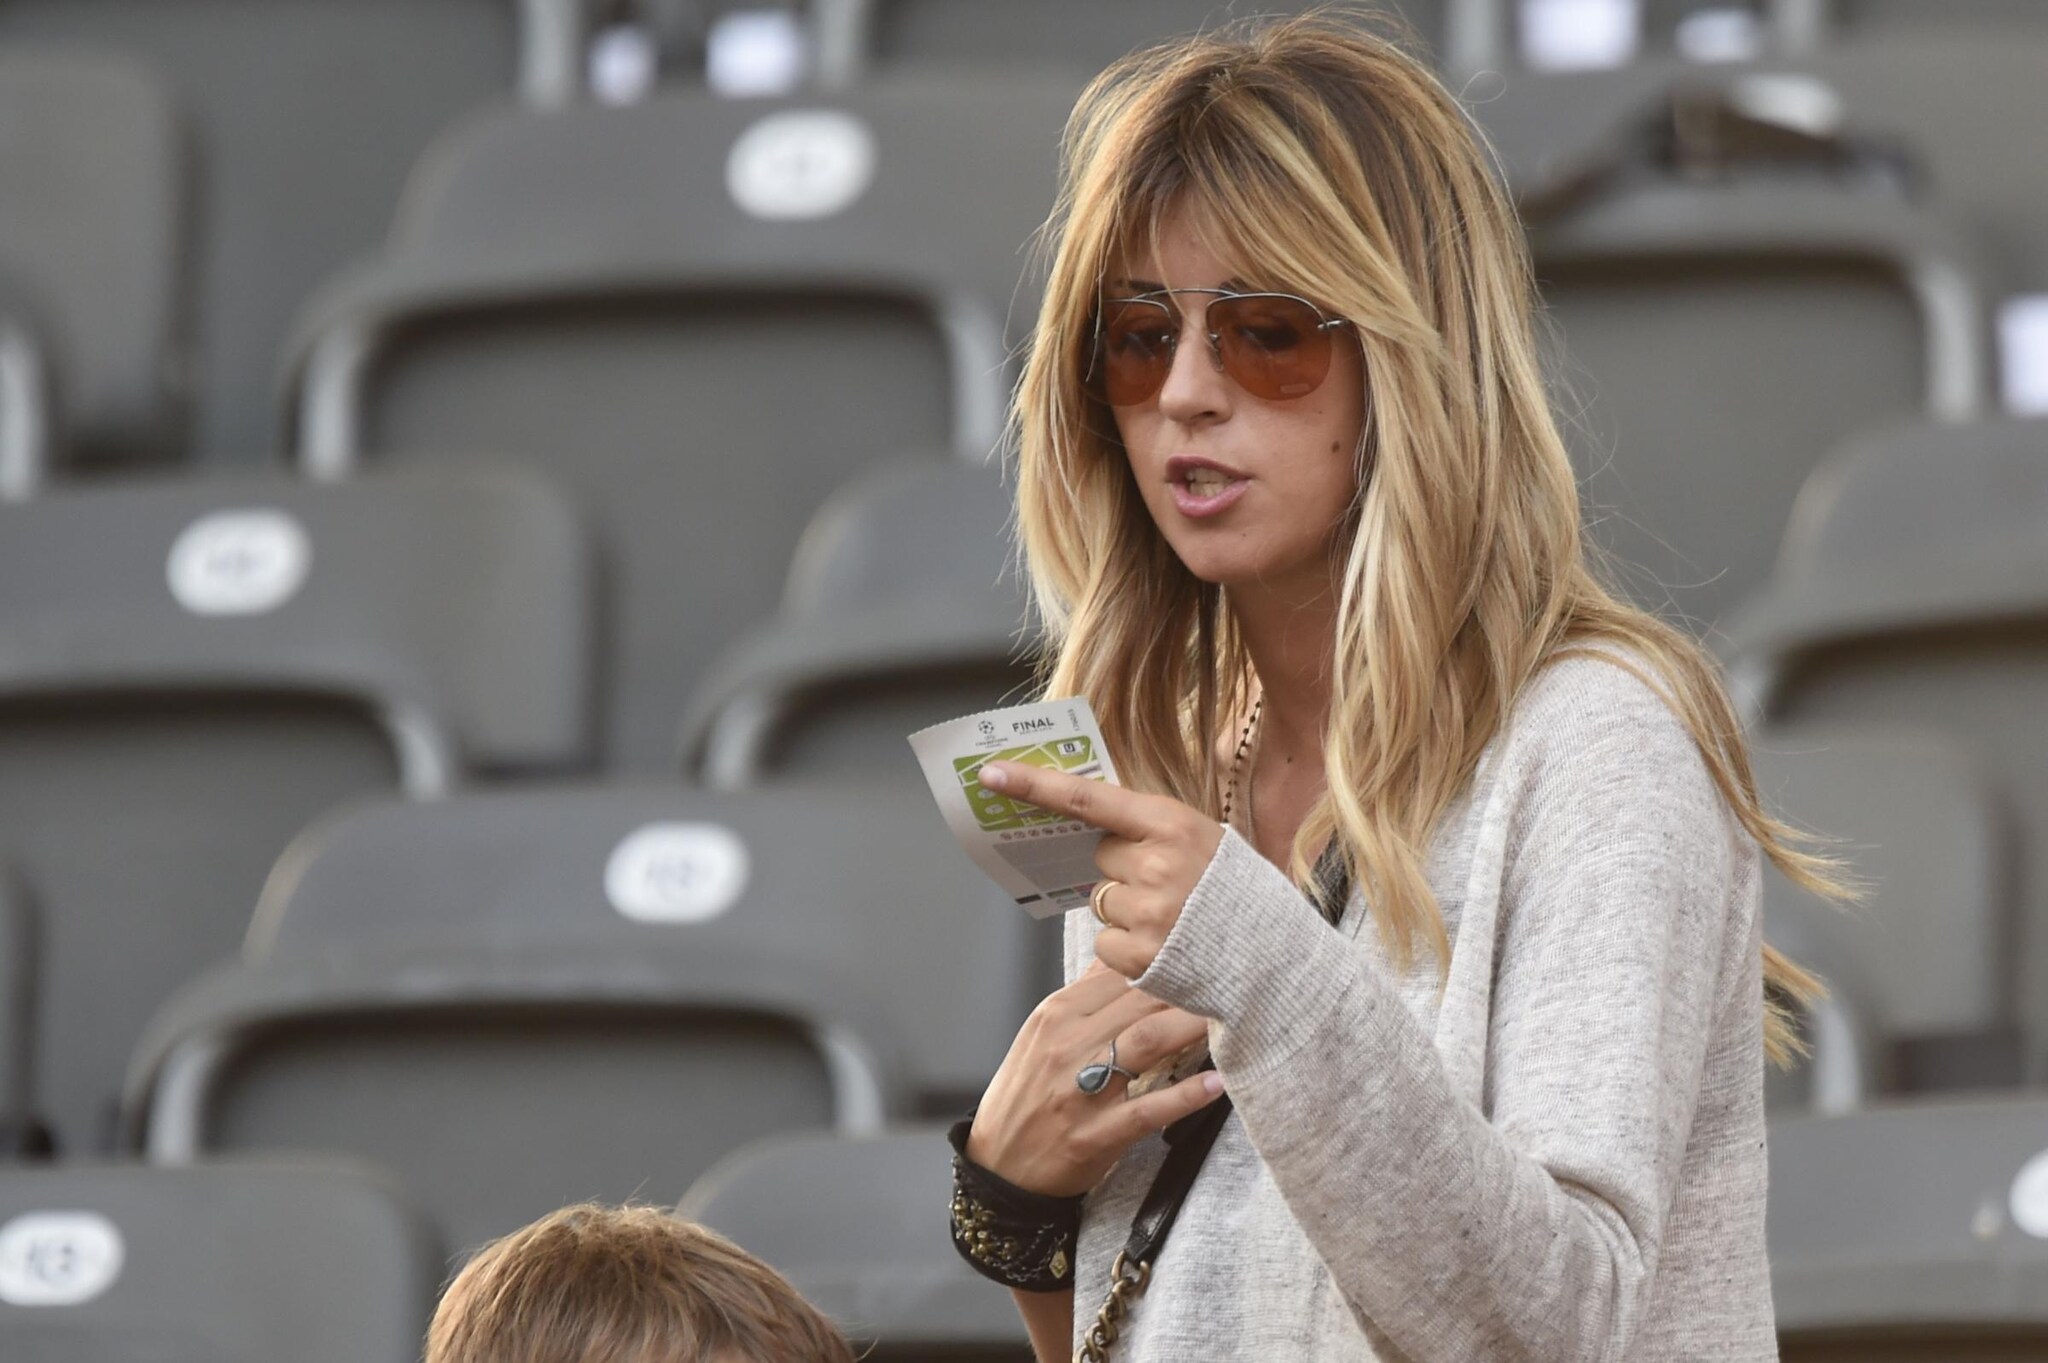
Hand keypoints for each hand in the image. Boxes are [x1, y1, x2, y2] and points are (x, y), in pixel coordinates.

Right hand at [967, 963, 1224, 1196]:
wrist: (999, 1166)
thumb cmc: (1026, 1096)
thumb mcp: (1042, 1034)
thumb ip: (1084, 997)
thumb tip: (1118, 955)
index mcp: (1056, 1013)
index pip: (1120, 973)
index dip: (1166, 961)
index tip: (1203, 957)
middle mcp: (1067, 1043)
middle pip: (1140, 1001)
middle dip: (1189, 988)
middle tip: (1231, 980)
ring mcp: (1080, 1090)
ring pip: (1146, 1042)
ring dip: (1192, 1027)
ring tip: (1229, 1017)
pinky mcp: (1094, 1134)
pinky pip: (1147, 1109)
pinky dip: (1185, 1096)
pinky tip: (1216, 1084)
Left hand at [979, 759, 1223, 979]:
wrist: (1275, 959)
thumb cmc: (1237, 892)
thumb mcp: (1204, 839)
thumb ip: (1151, 828)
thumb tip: (1092, 823)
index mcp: (1171, 824)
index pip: (1088, 798)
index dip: (1035, 785)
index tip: (990, 772)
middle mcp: (1155, 865)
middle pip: (1100, 856)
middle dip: (1122, 867)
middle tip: (1168, 883)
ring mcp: (1146, 913)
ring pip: (1102, 900)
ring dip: (1127, 909)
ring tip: (1175, 919)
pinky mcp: (1139, 956)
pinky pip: (1105, 942)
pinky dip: (1128, 947)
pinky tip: (1166, 945)